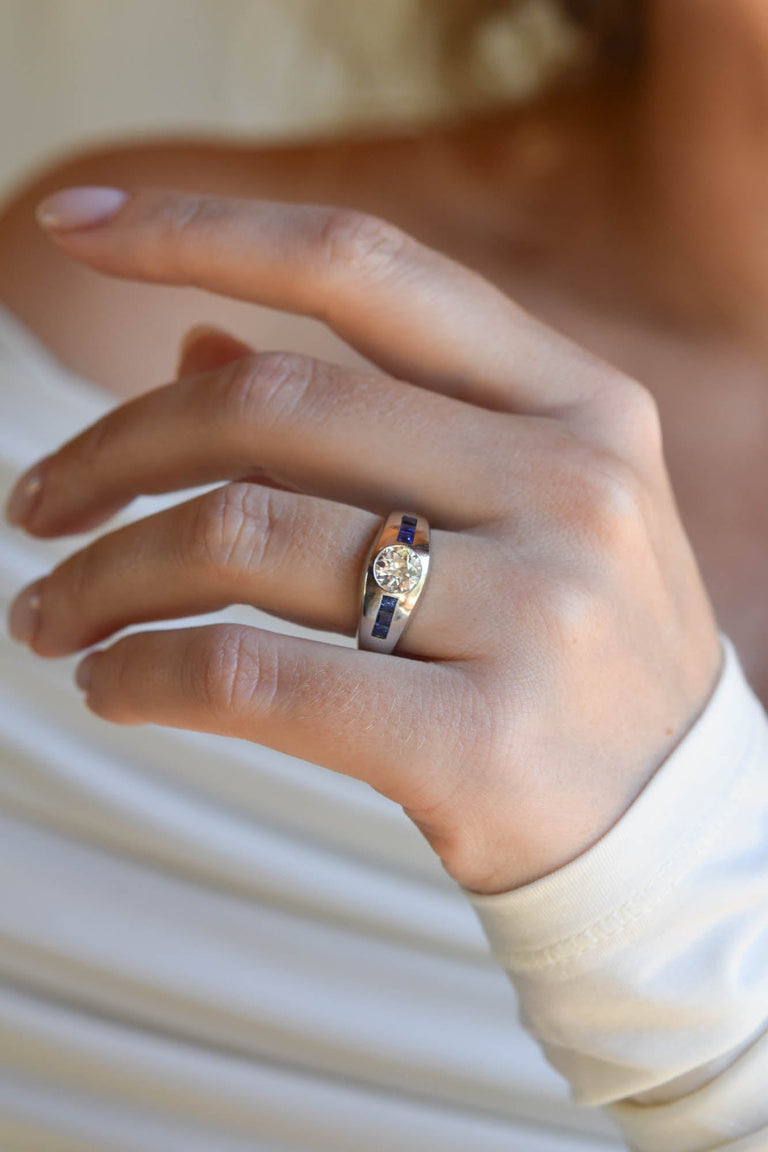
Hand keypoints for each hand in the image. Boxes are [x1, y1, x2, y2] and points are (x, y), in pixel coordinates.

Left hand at [5, 187, 721, 894]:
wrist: (674, 825)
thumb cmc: (575, 652)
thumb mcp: (521, 505)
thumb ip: (370, 415)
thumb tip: (192, 344)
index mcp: (578, 403)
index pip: (363, 269)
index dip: (202, 228)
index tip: (76, 220)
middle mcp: (568, 484)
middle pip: (272, 402)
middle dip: (113, 448)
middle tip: (35, 503)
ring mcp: (535, 612)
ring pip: (241, 538)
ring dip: (105, 574)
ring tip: (48, 614)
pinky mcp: (481, 741)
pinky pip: (253, 677)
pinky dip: (147, 673)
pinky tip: (112, 686)